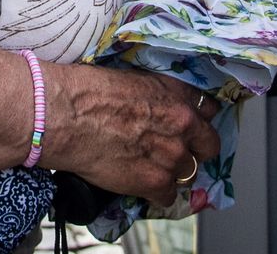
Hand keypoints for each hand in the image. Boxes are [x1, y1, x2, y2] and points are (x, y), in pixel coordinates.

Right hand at [45, 64, 219, 207]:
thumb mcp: (134, 79)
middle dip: (195, 150)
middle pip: (209, 146)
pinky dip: (156, 194)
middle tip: (175, 152)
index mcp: (177, 94)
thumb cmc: (90, 92)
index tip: (189, 127)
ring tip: (151, 169)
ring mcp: (172, 155)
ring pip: (189, 174)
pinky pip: (168, 197)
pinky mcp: (155, 182)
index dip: (197, 120)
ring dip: (174, 173)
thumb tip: (156, 107)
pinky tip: (141, 185)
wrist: (67, 116)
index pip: (208, 110)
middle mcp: (183, 125)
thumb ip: (157, 95)